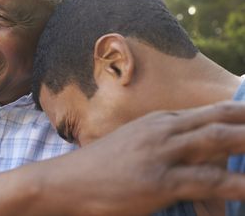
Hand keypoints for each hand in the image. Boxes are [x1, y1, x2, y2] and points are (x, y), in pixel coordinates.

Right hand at [44, 101, 244, 215]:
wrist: (69, 181)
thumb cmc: (101, 166)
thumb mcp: (135, 144)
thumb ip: (164, 142)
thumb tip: (192, 150)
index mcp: (161, 121)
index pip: (214, 112)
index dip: (244, 114)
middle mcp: (165, 130)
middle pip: (222, 121)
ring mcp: (162, 153)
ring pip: (220, 142)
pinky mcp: (159, 180)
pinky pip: (210, 181)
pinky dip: (239, 184)